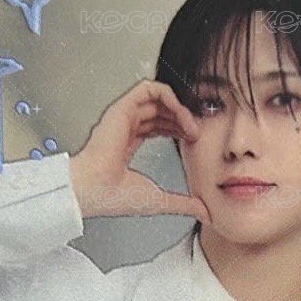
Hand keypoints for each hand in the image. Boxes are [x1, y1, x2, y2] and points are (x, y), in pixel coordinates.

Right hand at [68, 78, 210, 222]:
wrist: (97, 190)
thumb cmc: (114, 196)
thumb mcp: (159, 200)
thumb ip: (183, 204)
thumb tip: (204, 212)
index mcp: (126, 145)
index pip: (156, 126)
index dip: (177, 128)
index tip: (193, 138)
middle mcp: (124, 128)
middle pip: (158, 111)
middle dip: (181, 119)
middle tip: (196, 133)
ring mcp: (122, 117)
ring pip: (156, 100)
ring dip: (179, 110)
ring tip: (192, 127)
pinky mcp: (122, 108)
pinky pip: (148, 89)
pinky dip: (168, 96)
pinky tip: (180, 111)